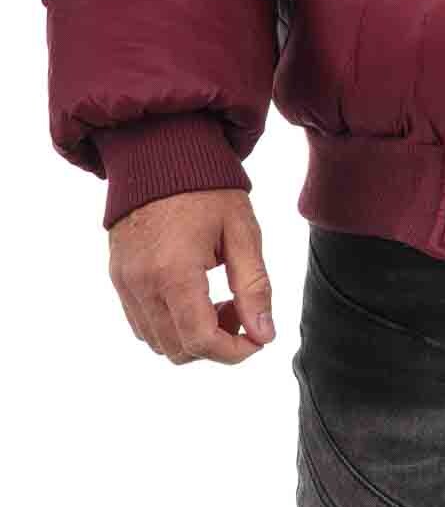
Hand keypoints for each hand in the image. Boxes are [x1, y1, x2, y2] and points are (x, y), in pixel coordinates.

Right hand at [108, 189, 274, 364]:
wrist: (160, 153)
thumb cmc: (207, 188)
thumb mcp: (242, 231)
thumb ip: (254, 286)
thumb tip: (265, 335)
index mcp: (175, 272)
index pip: (201, 341)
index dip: (234, 352)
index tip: (258, 338)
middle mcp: (142, 285)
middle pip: (178, 349)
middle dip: (216, 344)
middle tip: (240, 309)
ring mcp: (125, 283)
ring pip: (157, 342)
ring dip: (192, 337)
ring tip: (219, 299)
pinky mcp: (118, 278)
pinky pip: (141, 323)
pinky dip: (170, 324)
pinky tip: (194, 295)